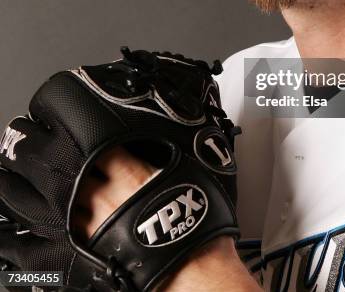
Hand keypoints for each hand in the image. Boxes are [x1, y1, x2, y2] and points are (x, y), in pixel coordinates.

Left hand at [74, 149, 260, 291]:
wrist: (195, 272)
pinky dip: (81, 228)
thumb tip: (165, 156)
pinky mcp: (95, 254)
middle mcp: (108, 199)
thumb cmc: (199, 231)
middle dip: (84, 174)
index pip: (103, 149)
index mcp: (130, 176)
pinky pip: (77, 235)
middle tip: (93, 172)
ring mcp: (98, 229)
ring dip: (79, 202)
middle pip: (80, 177)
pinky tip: (93, 227)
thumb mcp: (190, 181)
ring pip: (72, 207)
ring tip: (91, 201)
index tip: (104, 147)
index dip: (101, 146)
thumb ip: (168, 164)